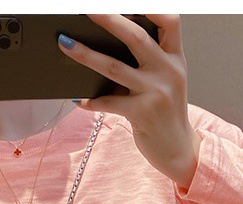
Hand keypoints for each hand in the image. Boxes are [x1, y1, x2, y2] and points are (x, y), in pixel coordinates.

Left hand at [58, 14, 200, 190]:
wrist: (178, 149)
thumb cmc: (165, 112)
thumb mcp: (165, 80)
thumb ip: (148, 60)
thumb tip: (106, 43)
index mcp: (175, 57)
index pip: (170, 20)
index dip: (150, 6)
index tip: (129, 1)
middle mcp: (168, 71)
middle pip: (136, 36)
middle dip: (108, 19)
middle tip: (85, 8)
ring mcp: (155, 93)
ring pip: (114, 67)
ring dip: (86, 54)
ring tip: (65, 43)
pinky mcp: (142, 114)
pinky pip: (109, 102)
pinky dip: (90, 100)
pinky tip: (77, 98)